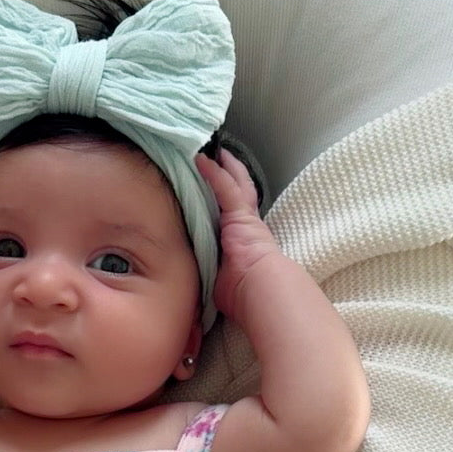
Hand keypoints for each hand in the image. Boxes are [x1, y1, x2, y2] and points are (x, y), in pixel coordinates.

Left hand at [196, 149, 280, 321]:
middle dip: (232, 174)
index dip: (229, 200)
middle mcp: (247, 226)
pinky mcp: (240, 215)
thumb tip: (193, 301)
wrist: (260, 290)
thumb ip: (211, 278)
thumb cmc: (245, 294)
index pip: (236, 215)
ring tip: (211, 150)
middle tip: (221, 156)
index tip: (219, 189)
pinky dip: (214, 173)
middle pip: (240, 193)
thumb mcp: (223, 282)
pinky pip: (225, 187)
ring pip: (234, 185)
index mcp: (245, 242)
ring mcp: (245, 219)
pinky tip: (201, 160)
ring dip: (223, 167)